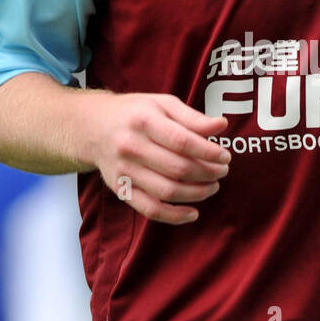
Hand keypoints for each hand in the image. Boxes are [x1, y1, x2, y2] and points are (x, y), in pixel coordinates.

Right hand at [84, 92, 230, 224]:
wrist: (94, 127)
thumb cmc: (136, 113)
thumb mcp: (163, 104)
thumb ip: (192, 117)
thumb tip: (222, 125)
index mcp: (143, 121)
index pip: (183, 142)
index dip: (209, 152)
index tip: (225, 156)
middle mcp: (130, 147)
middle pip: (177, 168)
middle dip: (208, 173)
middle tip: (222, 171)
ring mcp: (124, 171)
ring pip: (167, 191)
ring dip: (197, 193)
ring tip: (213, 186)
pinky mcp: (121, 190)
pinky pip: (150, 209)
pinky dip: (174, 216)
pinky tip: (193, 213)